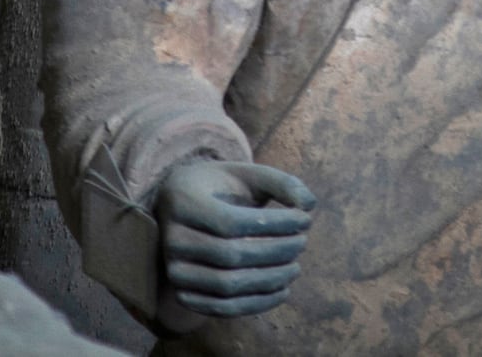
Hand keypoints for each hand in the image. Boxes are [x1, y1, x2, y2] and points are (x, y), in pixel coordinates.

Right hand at [156, 155, 315, 323]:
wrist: (183, 210)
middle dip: (276, 251)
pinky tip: (283, 290)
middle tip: (303, 242)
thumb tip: (309, 204)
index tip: (305, 219)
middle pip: (231, 256)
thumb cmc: (222, 188)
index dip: (274, 225)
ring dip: (270, 280)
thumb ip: (282, 183)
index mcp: (183, 201)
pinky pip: (221, 308)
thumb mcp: (249, 174)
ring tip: (295, 267)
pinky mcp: (183, 293)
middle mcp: (172, 238)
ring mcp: (174, 270)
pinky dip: (256, 303)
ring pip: (227, 285)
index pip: (231, 222)